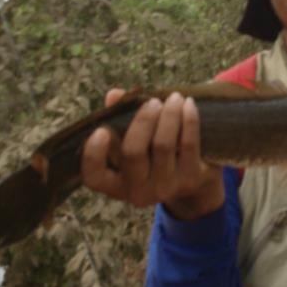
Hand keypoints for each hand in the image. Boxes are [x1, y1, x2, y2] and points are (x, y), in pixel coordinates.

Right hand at [81, 90, 223, 220]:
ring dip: (169, 115)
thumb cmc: (153, 154)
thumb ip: (120, 117)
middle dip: (143, 120)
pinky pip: (188, 144)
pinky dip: (188, 120)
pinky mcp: (190, 180)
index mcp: (115, 184)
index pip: (94, 177)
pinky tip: (188, 105)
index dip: (94, 155)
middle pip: (133, 152)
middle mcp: (138, 191)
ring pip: (163, 144)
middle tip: (153, 102)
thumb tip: (114, 95)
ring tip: (174, 98)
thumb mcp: (134, 140)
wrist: (193, 180)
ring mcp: (165, 188)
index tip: (101, 130)